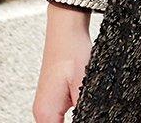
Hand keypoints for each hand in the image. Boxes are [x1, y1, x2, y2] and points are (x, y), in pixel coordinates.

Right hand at [32, 2, 93, 121]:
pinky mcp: (55, 98)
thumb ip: (87, 111)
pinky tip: (89, 109)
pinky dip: (77, 115)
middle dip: (80, 122)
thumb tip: (93, 121)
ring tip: (91, 107)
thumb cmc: (71, 50)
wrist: (66, 26)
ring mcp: (48, 106)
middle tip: (97, 114)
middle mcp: (43, 113)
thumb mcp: (83, 85)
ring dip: (79, 119)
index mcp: (46, 114)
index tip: (91, 119)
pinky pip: (64, 117)